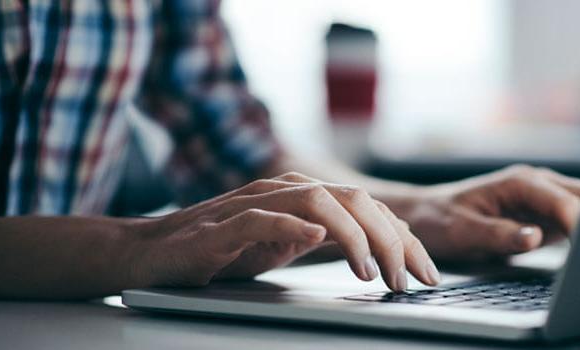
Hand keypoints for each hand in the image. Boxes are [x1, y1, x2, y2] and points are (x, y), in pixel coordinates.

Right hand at [128, 172, 439, 291]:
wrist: (153, 251)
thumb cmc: (220, 249)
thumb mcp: (286, 245)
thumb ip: (326, 239)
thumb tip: (377, 248)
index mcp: (304, 194)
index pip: (369, 208)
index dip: (403, 239)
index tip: (426, 273)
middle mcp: (284, 189)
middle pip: (355, 200)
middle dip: (391, 240)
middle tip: (408, 280)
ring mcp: (253, 202)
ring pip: (318, 202)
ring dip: (353, 237)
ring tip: (371, 272)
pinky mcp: (222, 225)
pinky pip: (262, 217)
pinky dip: (291, 226)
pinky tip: (315, 239)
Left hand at [395, 165, 579, 261]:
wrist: (425, 214)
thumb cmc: (439, 219)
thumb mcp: (462, 231)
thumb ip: (499, 234)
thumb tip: (533, 238)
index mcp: (519, 182)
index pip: (565, 202)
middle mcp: (537, 184)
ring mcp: (543, 198)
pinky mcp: (544, 215)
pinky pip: (574, 222)